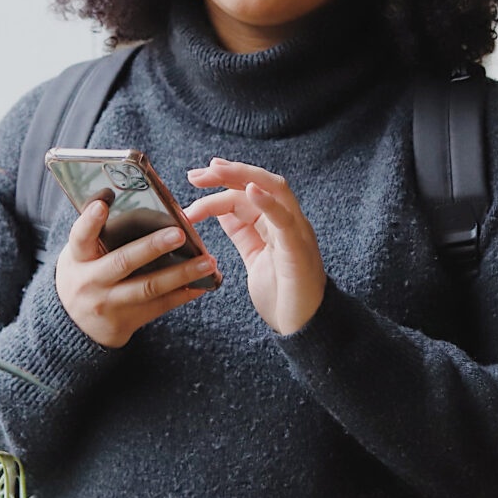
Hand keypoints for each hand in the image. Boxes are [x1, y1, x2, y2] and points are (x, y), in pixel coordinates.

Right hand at [55, 198, 214, 347]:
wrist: (71, 326)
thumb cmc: (83, 274)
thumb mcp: (78, 255)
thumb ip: (96, 234)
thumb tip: (119, 196)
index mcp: (77, 258)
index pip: (80, 236)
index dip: (90, 221)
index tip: (102, 204)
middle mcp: (90, 281)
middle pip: (123, 261)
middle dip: (152, 247)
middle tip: (179, 233)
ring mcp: (109, 303)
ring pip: (149, 287)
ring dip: (182, 274)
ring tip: (207, 262)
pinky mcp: (126, 320)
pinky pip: (159, 306)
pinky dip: (183, 294)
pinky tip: (203, 284)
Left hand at [184, 157, 325, 334]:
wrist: (303, 328)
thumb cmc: (282, 294)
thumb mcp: (254, 256)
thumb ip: (242, 232)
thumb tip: (220, 211)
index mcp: (274, 222)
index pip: (246, 193)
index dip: (220, 184)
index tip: (194, 178)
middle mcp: (287, 220)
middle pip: (260, 182)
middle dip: (228, 173)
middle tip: (196, 174)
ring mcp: (296, 231)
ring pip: (274, 189)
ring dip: (243, 176)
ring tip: (216, 170)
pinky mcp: (299, 247)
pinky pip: (285, 219)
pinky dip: (268, 201)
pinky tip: (250, 189)